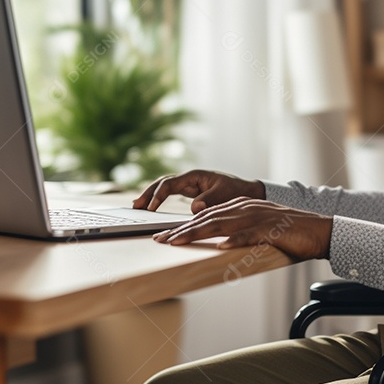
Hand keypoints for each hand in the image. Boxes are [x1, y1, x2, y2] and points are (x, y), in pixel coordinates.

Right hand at [133, 169, 265, 212]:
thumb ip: (209, 200)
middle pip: (162, 182)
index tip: (151, 208)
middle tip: (135, 206)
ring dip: (150, 195)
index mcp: (195, 176)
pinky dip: (159, 198)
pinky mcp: (190, 191)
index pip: (170, 184)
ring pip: (164, 187)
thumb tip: (194, 208)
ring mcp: (189, 184)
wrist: (247, 191)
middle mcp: (189, 178)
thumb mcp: (224, 195)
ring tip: (137, 206)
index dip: (158, 195)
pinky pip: (170, 193)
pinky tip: (150, 206)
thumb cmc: (237, 191)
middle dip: (147, 193)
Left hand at [152, 198, 332, 260]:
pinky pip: (249, 234)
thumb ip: (239, 233)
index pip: (207, 215)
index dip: (185, 226)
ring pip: (222, 224)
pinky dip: (234, 240)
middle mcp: (247, 208)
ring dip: (197, 233)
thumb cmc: (289, 234)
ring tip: (178, 242)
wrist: (319, 230)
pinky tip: (220, 246)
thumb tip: (219, 244)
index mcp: (242, 206)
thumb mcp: (259, 230)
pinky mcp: (271, 229)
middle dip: (182, 230)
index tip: (166, 236)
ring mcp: (258, 217)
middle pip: (208, 218)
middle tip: (161, 240)